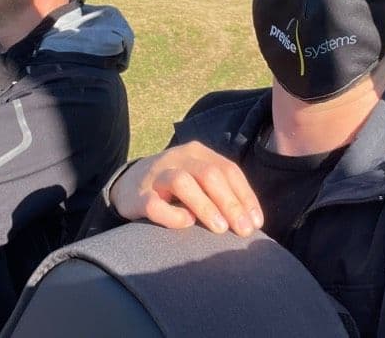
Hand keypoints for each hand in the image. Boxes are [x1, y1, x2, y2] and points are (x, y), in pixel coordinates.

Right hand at [110, 141, 263, 236]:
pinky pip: (156, 205)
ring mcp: (157, 175)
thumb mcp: (198, 180)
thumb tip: (251, 220)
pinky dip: (173, 215)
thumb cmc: (174, 188)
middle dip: (231, 203)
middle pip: (209, 174)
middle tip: (244, 230)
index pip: (228, 170)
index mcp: (197, 153)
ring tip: (220, 229)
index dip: (245, 196)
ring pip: (183, 182)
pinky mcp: (138, 196)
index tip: (256, 222)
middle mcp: (178, 158)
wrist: (128, 185)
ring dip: (206, 206)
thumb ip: (220, 191)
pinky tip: (186, 224)